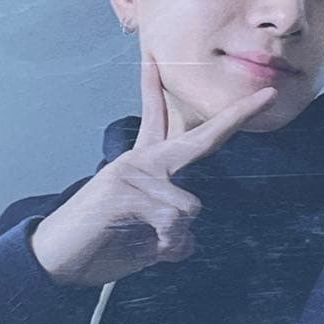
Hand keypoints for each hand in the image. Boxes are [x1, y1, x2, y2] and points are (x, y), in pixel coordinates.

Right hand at [30, 54, 276, 287]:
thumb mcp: (146, 238)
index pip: (161, 120)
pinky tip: (146, 249)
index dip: (163, 91)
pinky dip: (167, 245)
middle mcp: (139, 161)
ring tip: (147, 245)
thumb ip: (172, 230)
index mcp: (143, 164)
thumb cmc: (101, 246)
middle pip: (198, 138)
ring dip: (176, 238)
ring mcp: (131, 173)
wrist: (56, 261)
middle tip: (267, 95)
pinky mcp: (124, 192)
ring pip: (189, 206)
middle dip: (235, 118)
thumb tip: (187, 238)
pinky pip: (172, 221)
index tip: (164, 61)